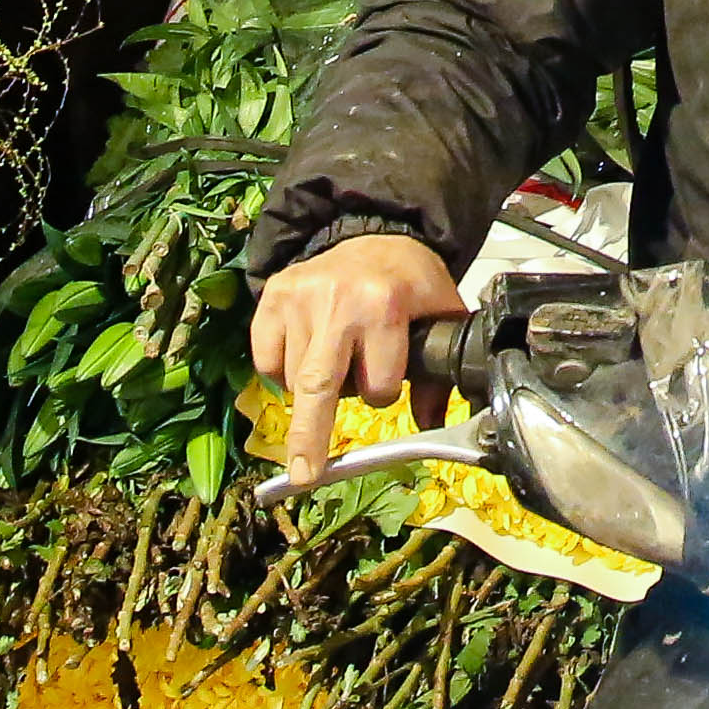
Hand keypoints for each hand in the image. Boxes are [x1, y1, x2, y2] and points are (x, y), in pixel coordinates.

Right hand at [247, 234, 467, 485]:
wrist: (375, 234)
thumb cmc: (409, 282)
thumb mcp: (442, 316)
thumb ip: (439, 373)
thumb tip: (429, 423)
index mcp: (386, 305)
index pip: (378, 385)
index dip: (383, 390)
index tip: (388, 378)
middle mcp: (338, 300)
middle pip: (319, 385)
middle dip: (309, 436)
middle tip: (305, 474)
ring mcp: (301, 296)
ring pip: (296, 378)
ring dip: (313, 388)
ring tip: (337, 355)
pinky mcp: (273, 294)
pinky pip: (266, 361)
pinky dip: (281, 370)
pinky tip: (307, 348)